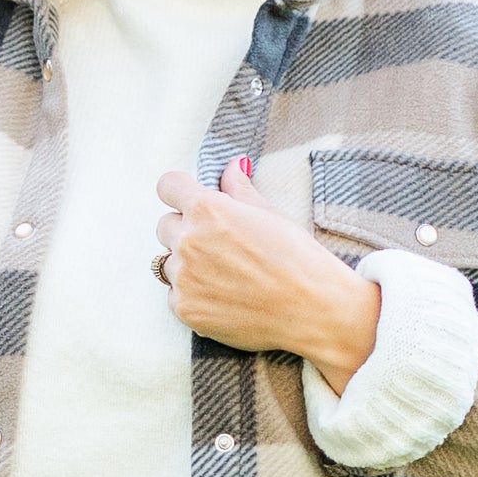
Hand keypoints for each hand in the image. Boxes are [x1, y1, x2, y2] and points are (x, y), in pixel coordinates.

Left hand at [155, 157, 381, 393]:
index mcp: (207, 209)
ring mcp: (184, 278)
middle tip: (220, 246)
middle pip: (165, 226)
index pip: (168, 186)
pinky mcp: (185, 310)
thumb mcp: (271, 213)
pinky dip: (193, 296)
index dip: (180, 192)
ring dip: (188, 266)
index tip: (191, 202)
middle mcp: (188, 241)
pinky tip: (224, 298)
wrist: (313, 310)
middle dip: (185, 231)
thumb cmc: (298, 258)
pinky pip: (175, 295)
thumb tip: (231, 166)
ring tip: (226, 276)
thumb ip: (240, 189)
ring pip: (169, 264)